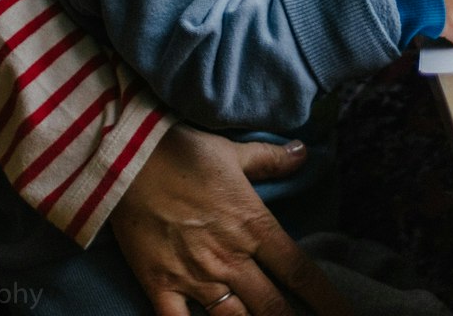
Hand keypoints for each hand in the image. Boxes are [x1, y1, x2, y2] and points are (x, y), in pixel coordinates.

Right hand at [108, 124, 348, 315]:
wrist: (127, 162)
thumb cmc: (183, 153)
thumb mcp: (234, 153)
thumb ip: (271, 161)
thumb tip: (304, 152)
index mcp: (254, 227)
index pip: (300, 272)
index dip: (326, 300)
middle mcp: (231, 259)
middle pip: (273, 308)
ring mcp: (195, 277)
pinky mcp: (160, 287)